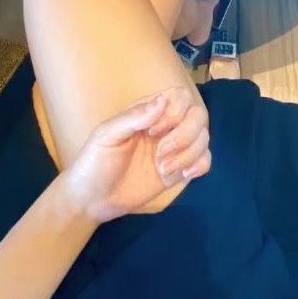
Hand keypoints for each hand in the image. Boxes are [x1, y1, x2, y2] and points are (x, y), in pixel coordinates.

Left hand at [62, 87, 209, 223]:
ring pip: (204, 138)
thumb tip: (162, 100)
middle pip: (198, 115)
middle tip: (160, 154)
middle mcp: (166, 127)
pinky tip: (182, 174)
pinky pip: (205, 160)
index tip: (152, 131)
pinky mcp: (180, 169)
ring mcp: (175, 149)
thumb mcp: (108, 135)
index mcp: (148, 112)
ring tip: (163, 169)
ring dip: (187, 154)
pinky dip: (199, 165)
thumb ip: (135, 116)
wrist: (92, 200)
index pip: (179, 97)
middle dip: (184, 135)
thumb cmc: (95, 162)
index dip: (174, 112)